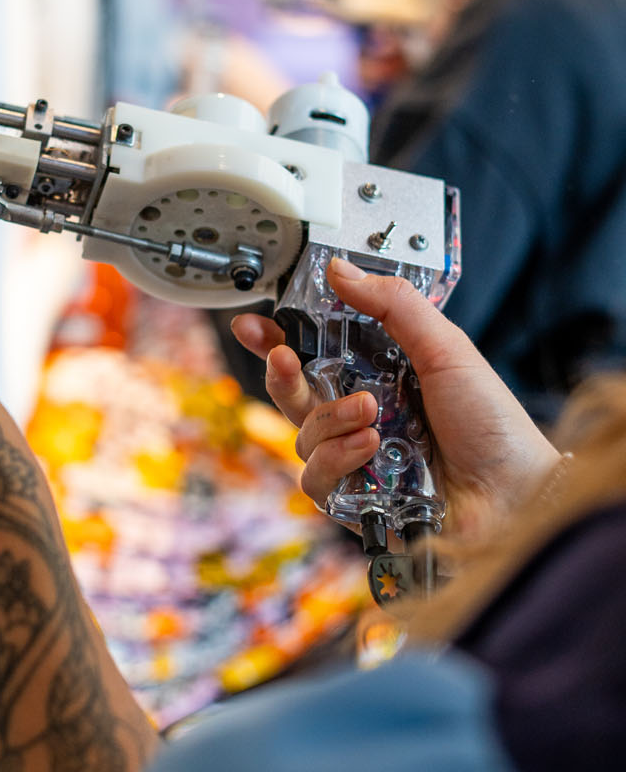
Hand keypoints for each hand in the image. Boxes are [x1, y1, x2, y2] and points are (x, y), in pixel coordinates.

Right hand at [232, 258, 558, 537]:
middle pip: (294, 394)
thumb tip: (340, 271)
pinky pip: (315, 478)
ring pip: (302, 436)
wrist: (515, 493)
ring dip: (330, 419)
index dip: (278, 340)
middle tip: (283, 356)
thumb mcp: (445, 349)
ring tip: (370, 413)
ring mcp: (357, 460)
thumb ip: (392, 305)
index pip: (316, 354)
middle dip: (280, 372)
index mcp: (380, 377)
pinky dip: (337, 457)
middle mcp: (363, 417)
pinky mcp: (354, 500)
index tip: (255, 325)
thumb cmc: (493, 426)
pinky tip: (371, 447)